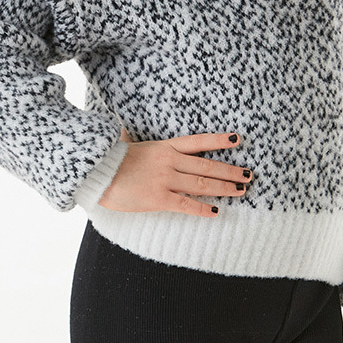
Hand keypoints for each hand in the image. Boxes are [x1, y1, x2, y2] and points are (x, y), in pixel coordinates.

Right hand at [97, 127, 252, 215]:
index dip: (220, 140)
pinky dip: (203, 208)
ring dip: (224, 188)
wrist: (95, 174)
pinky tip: (216, 211)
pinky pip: (187, 204)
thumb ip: (131, 138)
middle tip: (248, 175)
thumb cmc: (109, 161)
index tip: (238, 139)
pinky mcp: (159, 198)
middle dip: (230, 171)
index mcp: (164, 146)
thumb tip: (123, 131)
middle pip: (208, 165)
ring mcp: (165, 180)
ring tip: (241, 190)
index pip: (198, 141)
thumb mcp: (125, 144)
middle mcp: (169, 161)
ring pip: (203, 184)